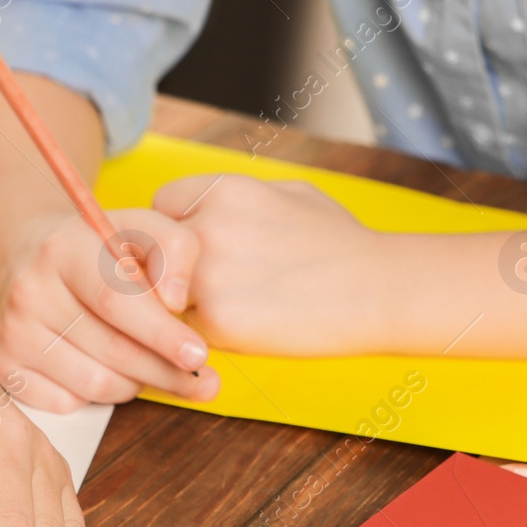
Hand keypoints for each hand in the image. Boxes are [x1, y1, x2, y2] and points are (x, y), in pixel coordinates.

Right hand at [0, 207, 220, 411]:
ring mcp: (11, 333)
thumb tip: (176, 301)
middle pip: (113, 351)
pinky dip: (101, 393)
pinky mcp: (5, 367)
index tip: (198, 356)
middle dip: (166, 371)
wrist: (26, 257)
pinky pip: (71, 402)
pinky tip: (106, 366)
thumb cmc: (96, 248)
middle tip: (202, 380)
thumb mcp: (140, 228)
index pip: (116, 299)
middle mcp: (29, 292)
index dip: (161, 333)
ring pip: (97, 385)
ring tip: (146, 359)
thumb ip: (173, 249)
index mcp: (62, 248)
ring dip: (136, 381)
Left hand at [152, 175, 405, 354]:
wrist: (378, 288)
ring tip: (228, 309)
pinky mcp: (217, 320)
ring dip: (180, 305)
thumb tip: (210, 209)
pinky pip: (185, 331)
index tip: (189, 252)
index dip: (170, 230)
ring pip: (159, 294)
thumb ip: (238, 199)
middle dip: (161, 268)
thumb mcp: (290, 194)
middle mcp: (207, 226)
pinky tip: (248, 331)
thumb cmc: (343, 244)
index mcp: (223, 190)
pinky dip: (206, 336)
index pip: (160, 205)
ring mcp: (207, 274)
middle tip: (186, 287)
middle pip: (148, 248)